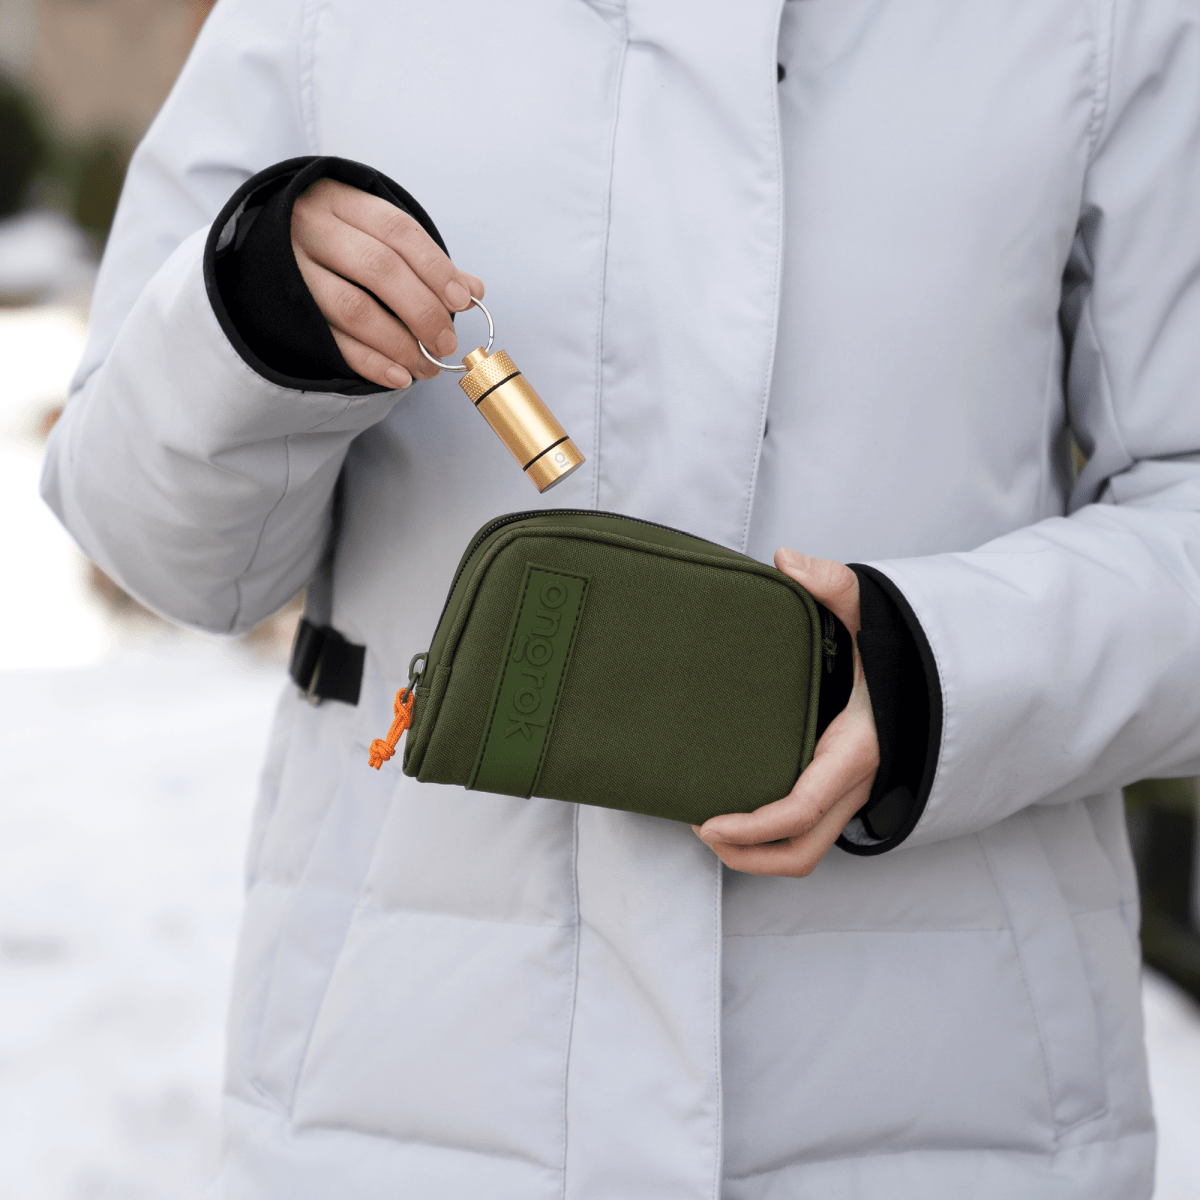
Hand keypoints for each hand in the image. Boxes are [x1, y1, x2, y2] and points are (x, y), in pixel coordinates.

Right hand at [291, 178, 485, 389]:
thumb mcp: (375, 233)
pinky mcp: (286, 308)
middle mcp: (313, 228)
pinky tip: (397, 376)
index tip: (463, 301)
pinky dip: (369, 362)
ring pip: (354, 308)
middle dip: (421, 311)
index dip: (435, 268)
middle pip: (378, 269)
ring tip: (426, 366)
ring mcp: (294, 268)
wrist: (267, 243)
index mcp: (341, 200)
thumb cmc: (338, 238)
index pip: (398, 231)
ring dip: (398, 344)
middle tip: (447, 342)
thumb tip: (474, 288)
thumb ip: (424, 259)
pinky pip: (332, 340)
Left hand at [693, 549, 878, 876]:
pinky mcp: (843, 789)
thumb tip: (787, 561)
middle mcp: (855, 782)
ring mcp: (851, 791)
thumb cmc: (900, 645)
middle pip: (801, 850)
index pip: (801, 808)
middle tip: (699, 828)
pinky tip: (738, 802)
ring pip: (806, 848)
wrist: (936, 667)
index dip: (752, 826)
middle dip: (747, 854)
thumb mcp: (868, 609)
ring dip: (757, 852)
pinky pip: (810, 828)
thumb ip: (832, 582)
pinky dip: (773, 833)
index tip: (709, 822)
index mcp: (856, 748)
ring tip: (711, 826)